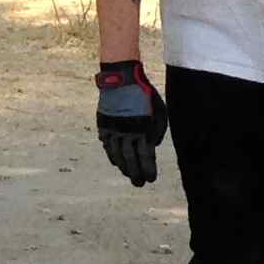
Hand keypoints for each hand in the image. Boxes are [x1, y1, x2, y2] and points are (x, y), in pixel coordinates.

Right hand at [96, 60, 168, 185]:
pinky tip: (116, 162)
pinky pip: (107, 144)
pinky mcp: (103, 124)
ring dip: (123, 167)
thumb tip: (152, 146)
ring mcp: (113, 128)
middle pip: (130, 158)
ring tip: (128, 175)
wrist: (121, 79)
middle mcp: (127, 131)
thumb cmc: (145, 95)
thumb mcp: (160, 111)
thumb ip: (157, 131)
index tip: (151, 179)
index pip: (146, 155)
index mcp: (143, 129)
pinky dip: (112, 154)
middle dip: (135, 173)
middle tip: (139, 184)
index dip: (148, 169)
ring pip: (116, 154)